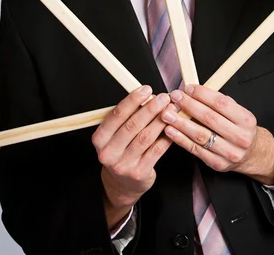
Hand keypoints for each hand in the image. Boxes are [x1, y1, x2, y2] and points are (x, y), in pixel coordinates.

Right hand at [92, 85, 171, 228]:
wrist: (121, 185)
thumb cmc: (120, 151)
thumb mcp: (114, 135)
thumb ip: (127, 117)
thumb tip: (148, 97)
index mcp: (100, 139)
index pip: (116, 115)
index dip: (132, 100)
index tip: (146, 89)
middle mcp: (109, 152)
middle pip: (132, 125)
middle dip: (150, 109)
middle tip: (163, 97)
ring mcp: (124, 164)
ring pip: (146, 137)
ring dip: (160, 120)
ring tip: (171, 109)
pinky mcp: (139, 173)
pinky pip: (156, 150)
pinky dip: (166, 136)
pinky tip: (173, 127)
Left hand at [162, 85, 273, 184]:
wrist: (251, 154)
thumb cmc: (239, 129)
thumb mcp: (237, 112)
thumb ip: (218, 103)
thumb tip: (193, 92)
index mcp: (246, 120)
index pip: (221, 103)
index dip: (202, 94)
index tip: (187, 88)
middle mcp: (240, 137)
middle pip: (209, 118)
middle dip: (188, 105)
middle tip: (174, 97)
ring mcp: (229, 152)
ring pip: (200, 135)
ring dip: (180, 123)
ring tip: (167, 114)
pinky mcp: (218, 164)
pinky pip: (195, 150)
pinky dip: (180, 139)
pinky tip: (170, 131)